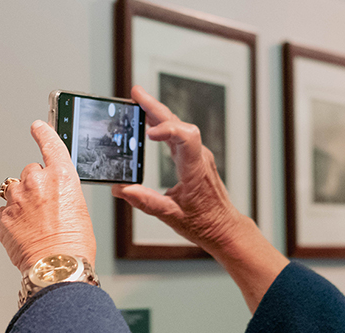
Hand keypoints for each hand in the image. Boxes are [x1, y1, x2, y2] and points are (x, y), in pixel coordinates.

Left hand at [0, 120, 96, 272]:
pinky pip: (4, 211)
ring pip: (14, 191)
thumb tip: (51, 197)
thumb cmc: (74, 245)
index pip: (51, 144)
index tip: (38, 126)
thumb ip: (63, 194)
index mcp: (62, 177)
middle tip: (44, 208)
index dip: (43, 133)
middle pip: (30, 172)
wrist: (57, 268)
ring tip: (34, 224)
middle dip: (34, 185)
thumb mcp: (79, 211)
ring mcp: (17, 198)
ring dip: (21, 202)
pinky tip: (24, 233)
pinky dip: (11, 220)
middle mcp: (37, 182)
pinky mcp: (2, 216)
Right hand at [112, 85, 244, 253]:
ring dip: (158, 112)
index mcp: (195, 170)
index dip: (168, 130)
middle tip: (135, 94)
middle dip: (155, 107)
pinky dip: (163, 124)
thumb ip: (146, 202)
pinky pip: (178, 134)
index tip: (148, 133)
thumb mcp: (172, 216)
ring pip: (178, 126)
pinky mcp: (193, 158)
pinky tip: (149, 120)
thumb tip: (122, 189)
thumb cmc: (204, 223)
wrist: (223, 227)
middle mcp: (197, 158)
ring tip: (137, 100)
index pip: (186, 138)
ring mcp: (197, 156)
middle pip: (178, 124)